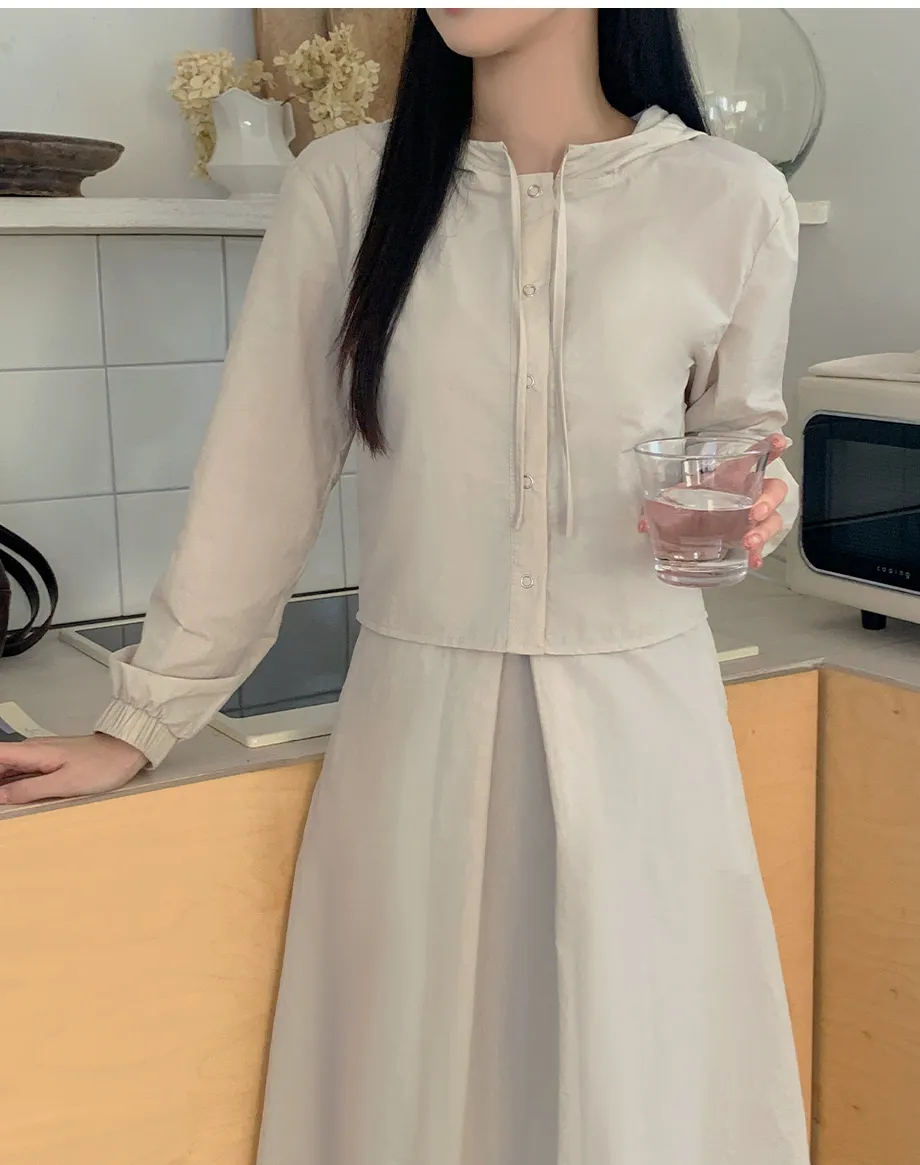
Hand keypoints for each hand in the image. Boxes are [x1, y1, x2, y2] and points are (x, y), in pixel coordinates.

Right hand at [0, 734, 145, 806]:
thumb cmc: (102, 766)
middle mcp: (33, 749)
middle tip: (1, 805)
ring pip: (10, 767)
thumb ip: (30, 789)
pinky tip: (15, 796)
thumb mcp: (64, 783)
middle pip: (0, 762)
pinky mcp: (52, 760)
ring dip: (3, 783)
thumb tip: (0, 796)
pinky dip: (15, 782)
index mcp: (32, 752)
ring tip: (5, 803)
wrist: (128, 751)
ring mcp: (42, 754)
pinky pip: (24, 770)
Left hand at [637, 433, 789, 568]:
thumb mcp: (677, 498)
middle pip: (774, 489)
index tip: (779, 442)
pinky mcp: (749, 537)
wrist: (691, 527)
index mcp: (732, 476)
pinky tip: (752, 560)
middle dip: (769, 500)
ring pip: (773, 518)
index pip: (756, 456)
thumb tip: (642, 524)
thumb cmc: (692, 503)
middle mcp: (748, 494)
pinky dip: (758, 553)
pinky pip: (762, 544)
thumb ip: (662, 504)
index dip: (770, 448)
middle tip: (755, 512)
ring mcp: (753, 517)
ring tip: (748, 541)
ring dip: (764, 530)